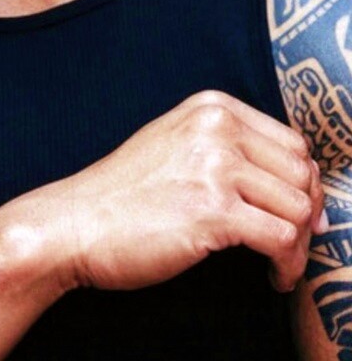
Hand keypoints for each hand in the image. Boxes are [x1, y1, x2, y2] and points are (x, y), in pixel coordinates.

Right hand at [60, 90, 323, 293]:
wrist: (77, 222)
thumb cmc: (123, 192)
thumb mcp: (175, 143)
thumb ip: (225, 146)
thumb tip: (290, 180)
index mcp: (211, 107)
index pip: (290, 142)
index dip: (302, 183)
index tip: (297, 213)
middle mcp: (217, 128)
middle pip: (300, 173)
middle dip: (306, 214)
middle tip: (293, 244)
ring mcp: (215, 167)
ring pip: (297, 208)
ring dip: (298, 245)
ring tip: (280, 263)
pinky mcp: (213, 212)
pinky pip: (281, 239)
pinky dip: (287, 265)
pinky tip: (272, 276)